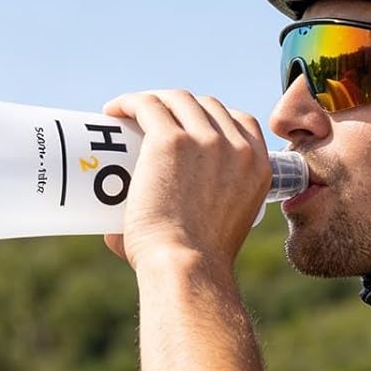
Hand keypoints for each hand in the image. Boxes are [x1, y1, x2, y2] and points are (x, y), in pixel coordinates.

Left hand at [101, 90, 271, 270]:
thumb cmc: (193, 268)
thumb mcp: (220, 233)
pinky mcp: (170, 140)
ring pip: (176, 100)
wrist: (187, 270)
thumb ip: (194, 223)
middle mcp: (236, 147)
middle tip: (150, 127)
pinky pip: (147, 105)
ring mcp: (204, 139)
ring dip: (154, 101)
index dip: (212, 117)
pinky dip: (129, 102)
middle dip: (179, 108)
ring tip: (128, 118)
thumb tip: (119, 233)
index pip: (240, 121)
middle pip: (205, 106)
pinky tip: (112, 112)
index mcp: (257, 166)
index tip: (187, 129)